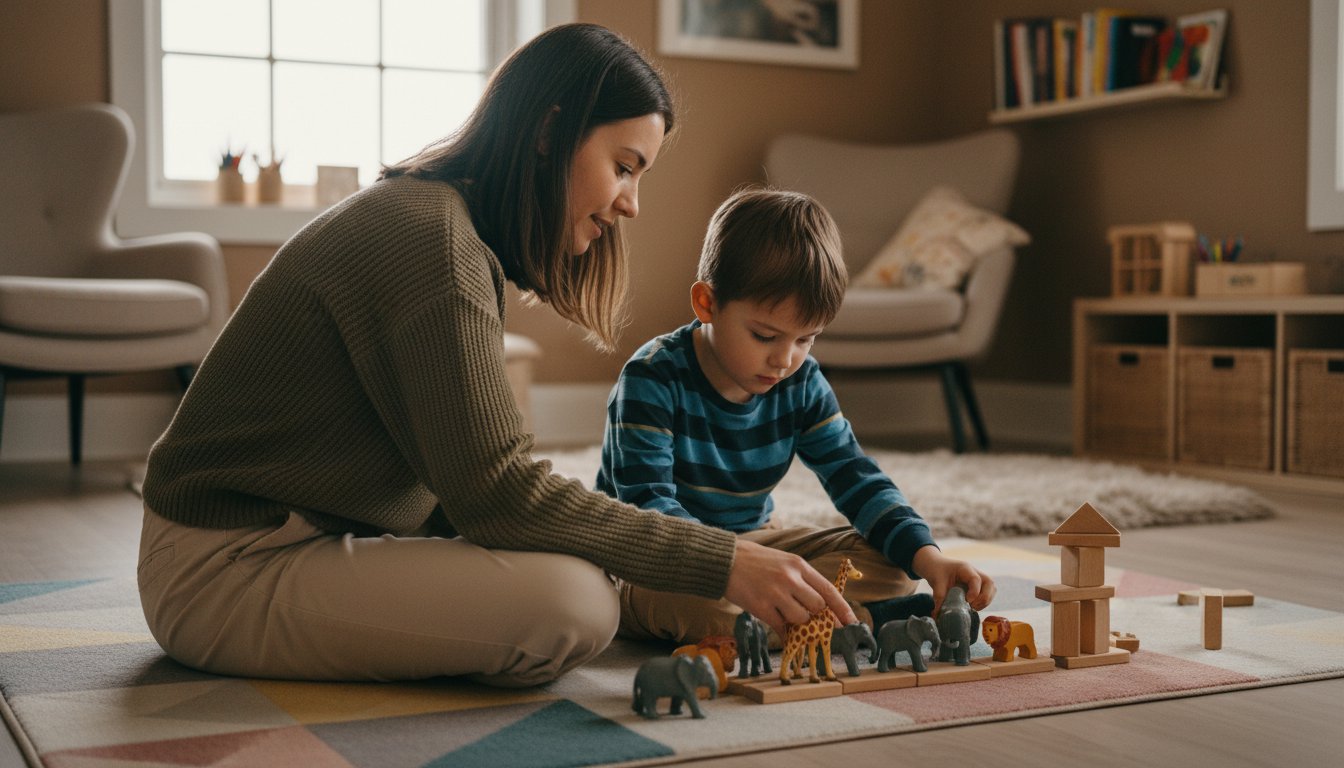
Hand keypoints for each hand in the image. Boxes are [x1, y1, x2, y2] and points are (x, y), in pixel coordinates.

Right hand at [723, 539, 858, 637]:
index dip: (842, 608)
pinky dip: (785, 633)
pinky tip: (782, 631)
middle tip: (810, 620)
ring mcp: (776, 593)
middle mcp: (790, 578)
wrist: (725, 560)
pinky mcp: (761, 607)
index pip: (828, 590)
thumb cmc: (755, 561)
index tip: (851, 622)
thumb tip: (820, 607)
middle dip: (816, 617)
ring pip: (801, 618)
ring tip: (785, 615)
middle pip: (817, 607)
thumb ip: (802, 580)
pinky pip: (781, 627)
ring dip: (797, 623)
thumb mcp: (783, 562)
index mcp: (799, 565)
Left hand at [911, 545, 995, 615]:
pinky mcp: (979, 586)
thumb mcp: (936, 583)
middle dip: (984, 598)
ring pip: (992, 589)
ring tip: (972, 608)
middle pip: (989, 583)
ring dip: (985, 601)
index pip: (976, 579)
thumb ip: (939, 598)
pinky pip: (988, 594)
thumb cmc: (937, 571)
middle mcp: (975, 572)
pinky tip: (972, 607)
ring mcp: (978, 579)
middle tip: (972, 606)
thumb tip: (937, 616)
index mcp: (965, 569)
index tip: (967, 601)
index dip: (974, 592)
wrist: (936, 565)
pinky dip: (983, 602)